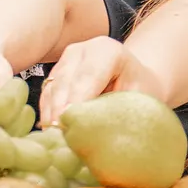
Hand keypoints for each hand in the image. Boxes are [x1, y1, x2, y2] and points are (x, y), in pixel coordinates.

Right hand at [39, 37, 173, 127]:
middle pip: (65, 83)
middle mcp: (81, 50)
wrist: (135, 78)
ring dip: (51, 114)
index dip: (77, 100)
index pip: (88, 76)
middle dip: (60, 111)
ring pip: (52, 89)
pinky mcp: (55, 73)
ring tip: (54, 137)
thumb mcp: (139, 97)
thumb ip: (119, 108)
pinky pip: (47, 95)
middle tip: (60, 136)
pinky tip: (51, 130)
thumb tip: (98, 131)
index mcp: (107, 50)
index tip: (70, 122)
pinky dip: (48, 113)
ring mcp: (65, 60)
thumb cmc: (141, 89)